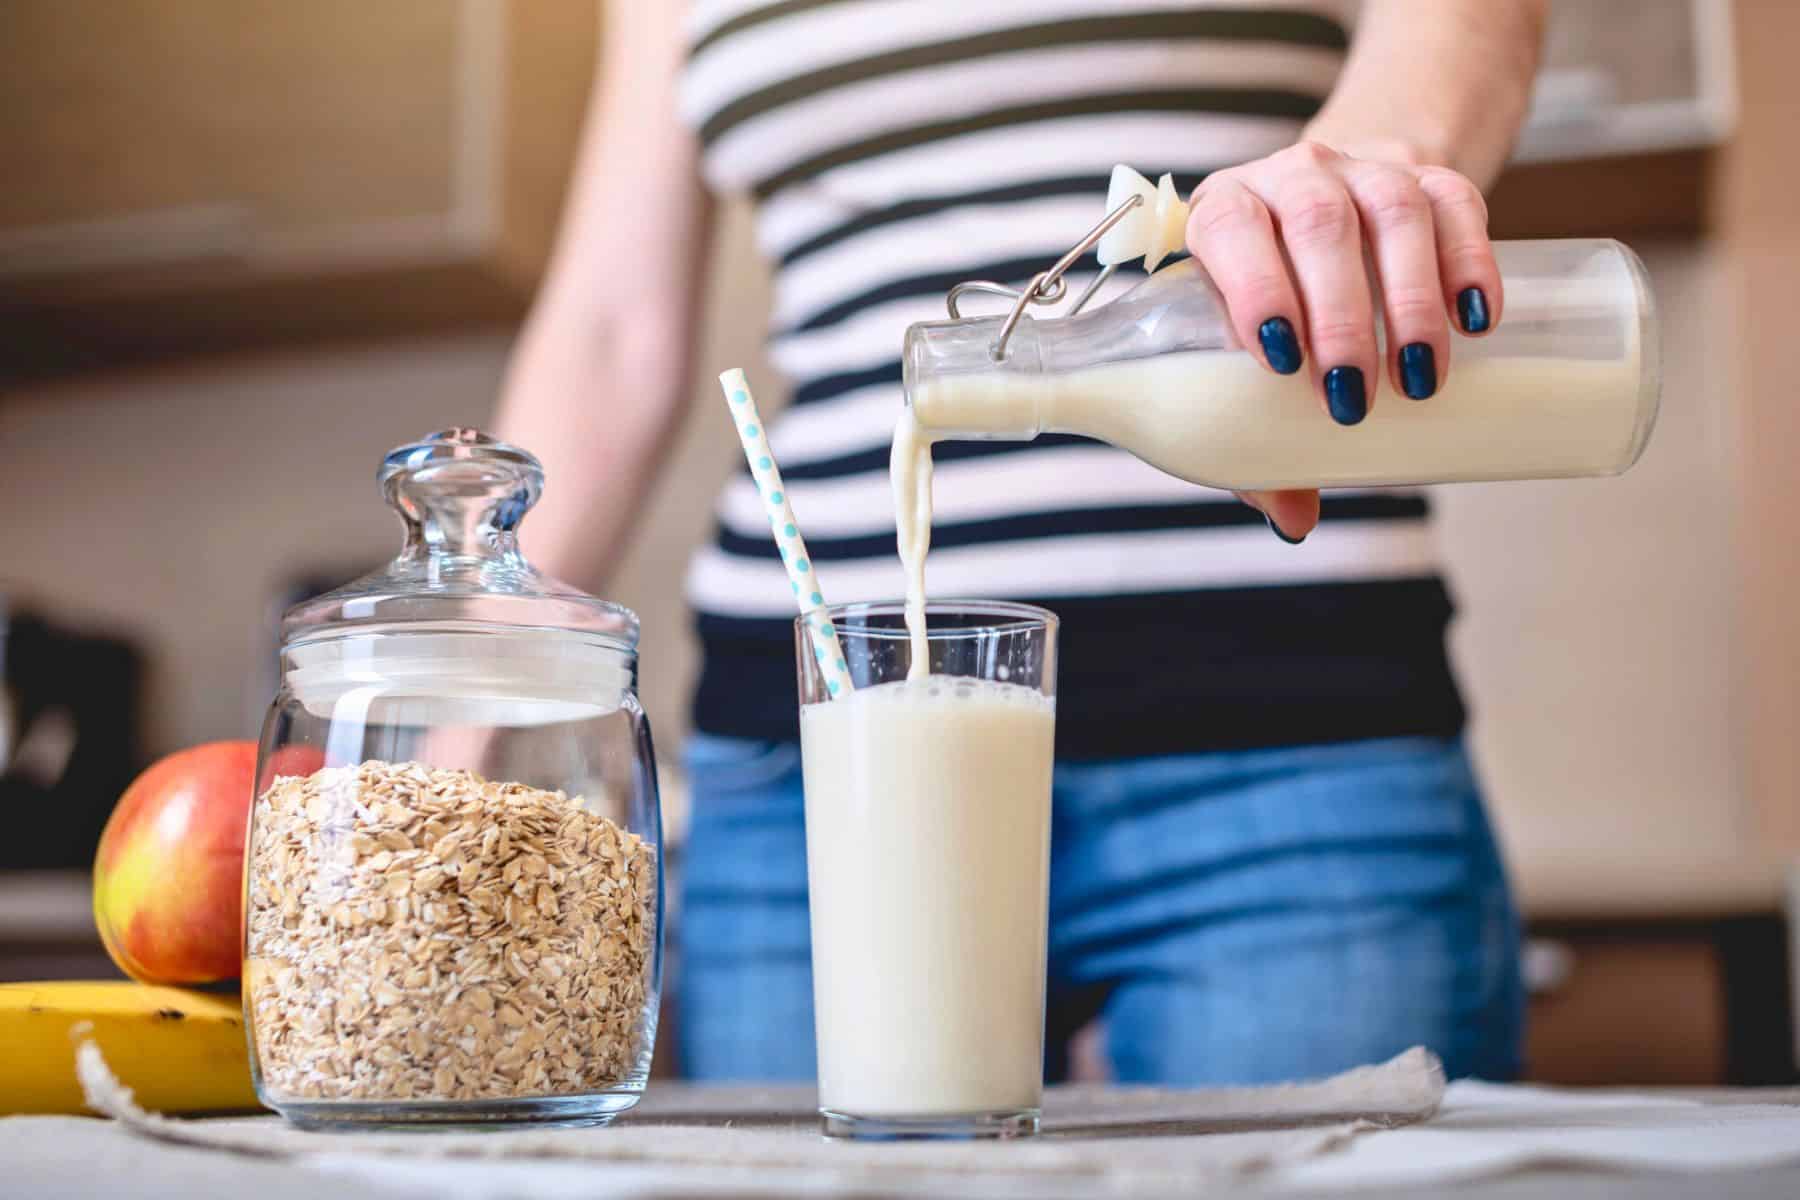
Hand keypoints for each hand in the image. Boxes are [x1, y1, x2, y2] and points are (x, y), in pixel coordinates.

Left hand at [1184, 140, 1501, 540]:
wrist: (1342, 215)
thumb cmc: (1278, 303)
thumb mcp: (1252, 355)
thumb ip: (1259, 433)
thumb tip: (1293, 521)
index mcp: (1225, 213)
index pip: (1231, 229)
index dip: (1254, 287)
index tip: (1279, 358)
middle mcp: (1292, 178)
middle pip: (1318, 224)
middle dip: (1338, 314)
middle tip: (1352, 396)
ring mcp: (1367, 171)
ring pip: (1393, 212)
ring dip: (1409, 299)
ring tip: (1419, 376)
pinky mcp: (1433, 177)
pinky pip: (1458, 205)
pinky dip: (1471, 264)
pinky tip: (1477, 321)